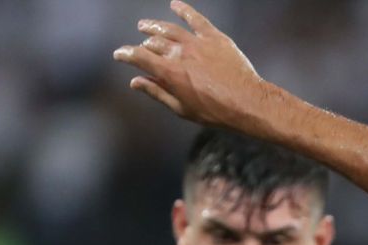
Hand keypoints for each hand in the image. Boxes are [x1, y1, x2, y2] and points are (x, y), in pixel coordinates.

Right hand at [115, 2, 265, 128]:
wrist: (248, 102)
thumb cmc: (216, 111)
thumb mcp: (182, 108)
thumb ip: (157, 92)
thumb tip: (135, 82)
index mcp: (170, 72)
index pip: (139, 57)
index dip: (126, 54)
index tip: (119, 54)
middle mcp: (180, 53)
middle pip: (154, 43)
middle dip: (143, 45)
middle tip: (139, 46)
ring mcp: (197, 43)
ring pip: (170, 29)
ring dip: (155, 26)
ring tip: (145, 25)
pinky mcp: (214, 37)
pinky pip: (196, 19)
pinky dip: (184, 10)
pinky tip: (175, 5)